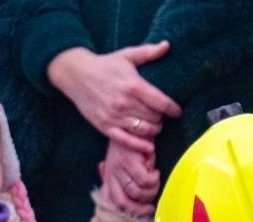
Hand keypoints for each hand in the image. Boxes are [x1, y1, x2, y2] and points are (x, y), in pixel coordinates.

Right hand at [47, 43, 181, 154]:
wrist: (75, 74)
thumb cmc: (104, 64)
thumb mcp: (126, 55)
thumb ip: (147, 52)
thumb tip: (166, 45)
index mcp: (133, 85)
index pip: (162, 103)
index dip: (173, 109)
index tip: (176, 111)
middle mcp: (125, 103)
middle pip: (155, 118)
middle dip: (161, 118)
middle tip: (160, 116)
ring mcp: (114, 116)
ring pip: (144, 131)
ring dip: (153, 130)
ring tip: (153, 126)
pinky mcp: (105, 126)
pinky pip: (126, 141)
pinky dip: (140, 146)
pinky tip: (149, 146)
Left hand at [99, 140, 159, 215]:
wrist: (133, 125)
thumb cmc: (131, 144)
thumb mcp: (122, 164)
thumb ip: (122, 180)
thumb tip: (132, 198)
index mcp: (109, 178)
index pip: (114, 203)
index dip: (131, 212)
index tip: (147, 210)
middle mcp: (111, 175)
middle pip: (124, 204)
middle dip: (142, 207)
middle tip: (153, 199)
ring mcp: (118, 168)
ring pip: (136, 193)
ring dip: (151, 190)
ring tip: (155, 180)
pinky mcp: (129, 161)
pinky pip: (144, 181)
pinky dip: (153, 179)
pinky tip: (155, 171)